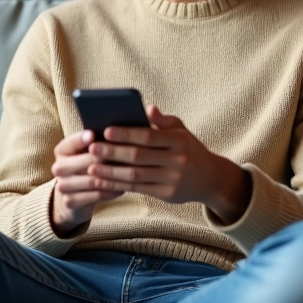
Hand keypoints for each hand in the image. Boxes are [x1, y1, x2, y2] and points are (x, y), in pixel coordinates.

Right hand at [50, 129, 121, 234]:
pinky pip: (96, 195)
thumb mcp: (86, 151)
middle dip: (107, 158)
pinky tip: (123, 187)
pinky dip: (111, 191)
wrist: (73, 195)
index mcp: (61, 150)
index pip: (71, 142)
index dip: (82, 138)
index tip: (93, 134)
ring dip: (114, 177)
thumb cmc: (85, 166)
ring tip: (131, 172)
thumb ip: (96, 142)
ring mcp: (63, 186)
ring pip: (92, 180)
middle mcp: (58, 167)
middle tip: (129, 155)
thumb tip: (116, 130)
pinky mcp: (70, 201)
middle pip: (86, 161)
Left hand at [86, 106, 251, 224]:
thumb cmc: (189, 149)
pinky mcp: (167, 195)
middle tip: (92, 148)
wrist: (210, 179)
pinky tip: (103, 180)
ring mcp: (172, 179)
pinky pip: (138, 189)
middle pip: (139, 156)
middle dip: (113, 152)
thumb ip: (164, 121)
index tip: (106, 131)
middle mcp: (177, 160)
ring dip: (111, 171)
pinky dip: (118, 185)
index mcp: (179, 141)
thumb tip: (147, 108)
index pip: (149, 136)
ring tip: (92, 166)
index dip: (127, 134)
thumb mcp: (182, 132)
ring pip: (136, 175)